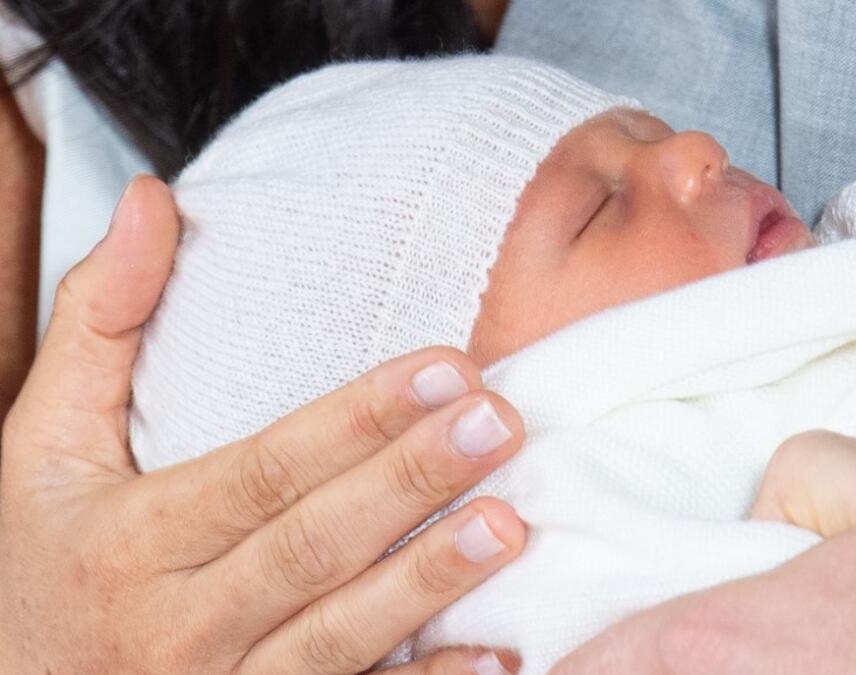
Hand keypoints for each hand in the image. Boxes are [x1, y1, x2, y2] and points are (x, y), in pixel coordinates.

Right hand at [0, 177, 524, 674]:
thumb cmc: (40, 562)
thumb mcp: (41, 446)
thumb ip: (98, 322)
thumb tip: (149, 200)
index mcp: (137, 537)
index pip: (265, 468)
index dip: (356, 419)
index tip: (446, 367)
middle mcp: (181, 622)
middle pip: (311, 545)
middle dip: (409, 484)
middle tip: (499, 423)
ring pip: (336, 638)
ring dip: (427, 585)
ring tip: (509, 526)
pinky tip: (496, 655)